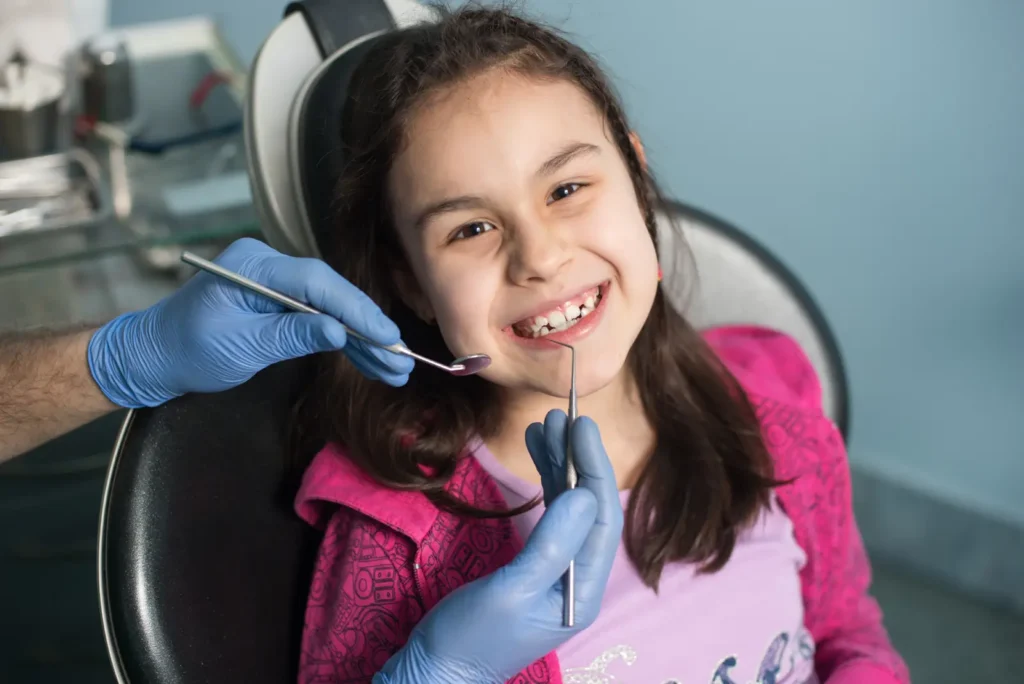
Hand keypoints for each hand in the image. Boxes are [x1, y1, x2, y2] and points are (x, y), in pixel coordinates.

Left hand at [88, 238, 414, 407]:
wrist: (152, 357)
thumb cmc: (186, 350)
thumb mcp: (240, 347)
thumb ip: (291, 335)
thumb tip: (337, 331)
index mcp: (254, 266)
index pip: (318, 283)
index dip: (357, 309)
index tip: (386, 335)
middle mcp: (268, 267)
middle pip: (332, 293)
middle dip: (368, 327)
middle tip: (400, 356)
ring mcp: (275, 285)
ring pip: (331, 308)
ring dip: (362, 339)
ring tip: (394, 367)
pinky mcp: (279, 305)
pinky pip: (317, 318)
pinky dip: (342, 340)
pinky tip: (369, 360)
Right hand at [374, 411, 622, 683]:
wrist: (434, 671)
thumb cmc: (469, 637)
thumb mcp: (510, 591)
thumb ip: (551, 545)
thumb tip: (588, 495)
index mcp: (581, 591)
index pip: (602, 520)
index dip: (595, 469)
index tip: (582, 427)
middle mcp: (576, 580)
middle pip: (588, 510)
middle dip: (578, 460)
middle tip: (563, 416)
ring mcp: (556, 573)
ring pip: (567, 508)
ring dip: (560, 465)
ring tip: (547, 425)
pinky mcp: (532, 567)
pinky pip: (547, 517)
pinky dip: (544, 483)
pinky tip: (537, 454)